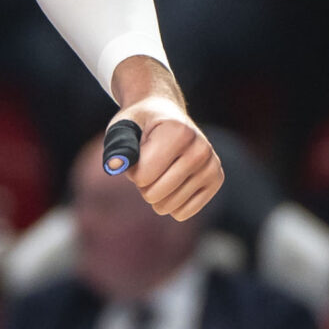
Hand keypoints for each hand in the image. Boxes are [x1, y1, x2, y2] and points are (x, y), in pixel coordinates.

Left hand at [108, 58, 223, 221]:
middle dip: (143, 182)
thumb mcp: (122, 127)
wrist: (166, 114)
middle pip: (153, 194)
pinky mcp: (216, 181)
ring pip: (167, 207)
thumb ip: (117, 146)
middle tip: (150, 160)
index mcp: (179, 132)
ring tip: (162, 166)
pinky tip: (175, 179)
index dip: (132, 168)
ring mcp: (212, 166)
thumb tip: (113, 167)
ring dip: (157, 192)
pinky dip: (170, 203)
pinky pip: (181, 214)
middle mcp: (201, 149)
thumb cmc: (140, 124)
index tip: (139, 149)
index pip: (142, 177)